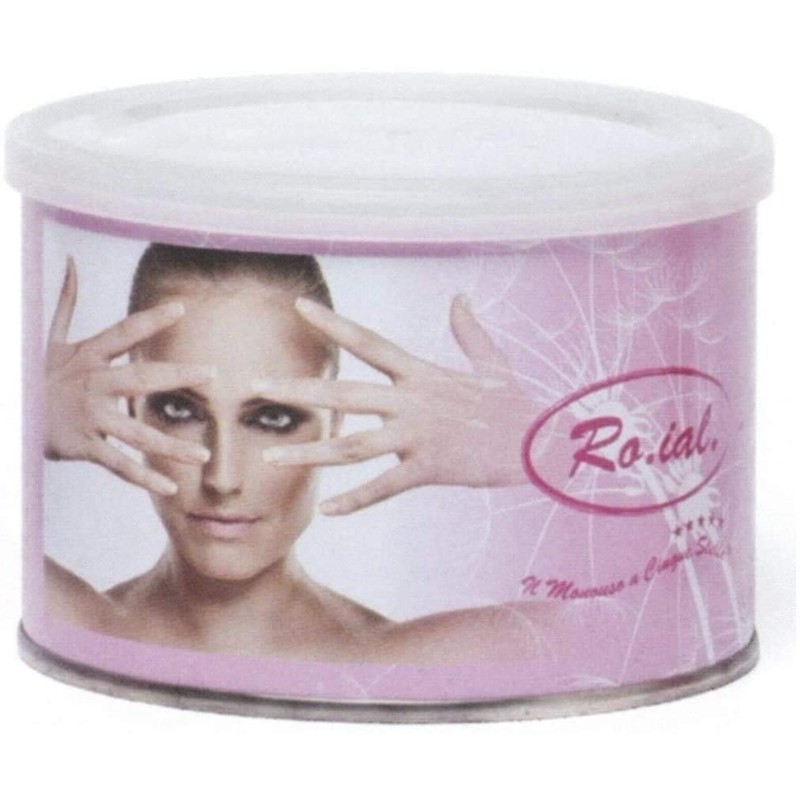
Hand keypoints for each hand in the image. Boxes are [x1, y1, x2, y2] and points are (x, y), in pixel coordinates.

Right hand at [45, 257, 216, 494]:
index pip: (124, 332)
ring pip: (136, 432)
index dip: (151, 319)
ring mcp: (89, 418)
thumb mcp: (49, 339)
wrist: (10, 415)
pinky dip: (144, 477)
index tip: (182, 308)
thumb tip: (69, 262)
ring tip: (205, 454)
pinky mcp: (83, 446)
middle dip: (177, 376)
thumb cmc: (35, 376)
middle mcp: (92, 385)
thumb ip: (65, 302)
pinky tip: (171, 487)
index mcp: (88, 356)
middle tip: (213, 375)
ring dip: (172, 445)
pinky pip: (118, 464)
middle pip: (140, 379)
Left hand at [253, 295, 536, 514]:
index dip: (333, 324)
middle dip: (301, 391)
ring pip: (355, 446)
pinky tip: (328, 511)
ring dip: (312, 451)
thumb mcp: (494, 363)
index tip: (297, 308)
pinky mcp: (431, 469)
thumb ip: (470, 330)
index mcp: (422, 373)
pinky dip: (357, 500)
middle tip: (257, 387)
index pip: (369, 342)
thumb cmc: (518, 403)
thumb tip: (461, 296)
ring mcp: (420, 437)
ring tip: (272, 457)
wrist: (543, 443)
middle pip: (347, 395)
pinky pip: (386, 487)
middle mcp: (414, 402)